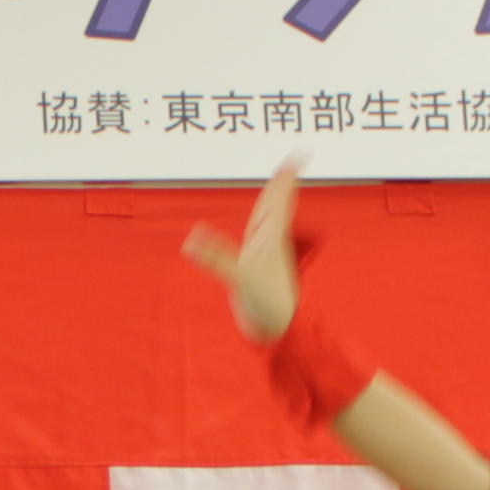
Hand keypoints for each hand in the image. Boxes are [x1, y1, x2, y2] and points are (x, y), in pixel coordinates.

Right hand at [178, 158, 301, 343]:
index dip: (284, 180)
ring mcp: (266, 257)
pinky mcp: (258, 271)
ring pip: (271, 222)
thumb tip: (191, 240)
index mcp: (269, 239)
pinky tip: (260, 231)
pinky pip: (261, 240)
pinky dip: (261, 227)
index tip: (298, 157)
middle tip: (293, 163)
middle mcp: (270, 244)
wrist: (280, 332)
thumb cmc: (268, 306)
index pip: (278, 202)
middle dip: (281, 185)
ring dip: (275, 202)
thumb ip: (215, 259)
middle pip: (277, 207)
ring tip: (281, 187)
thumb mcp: (239, 279)